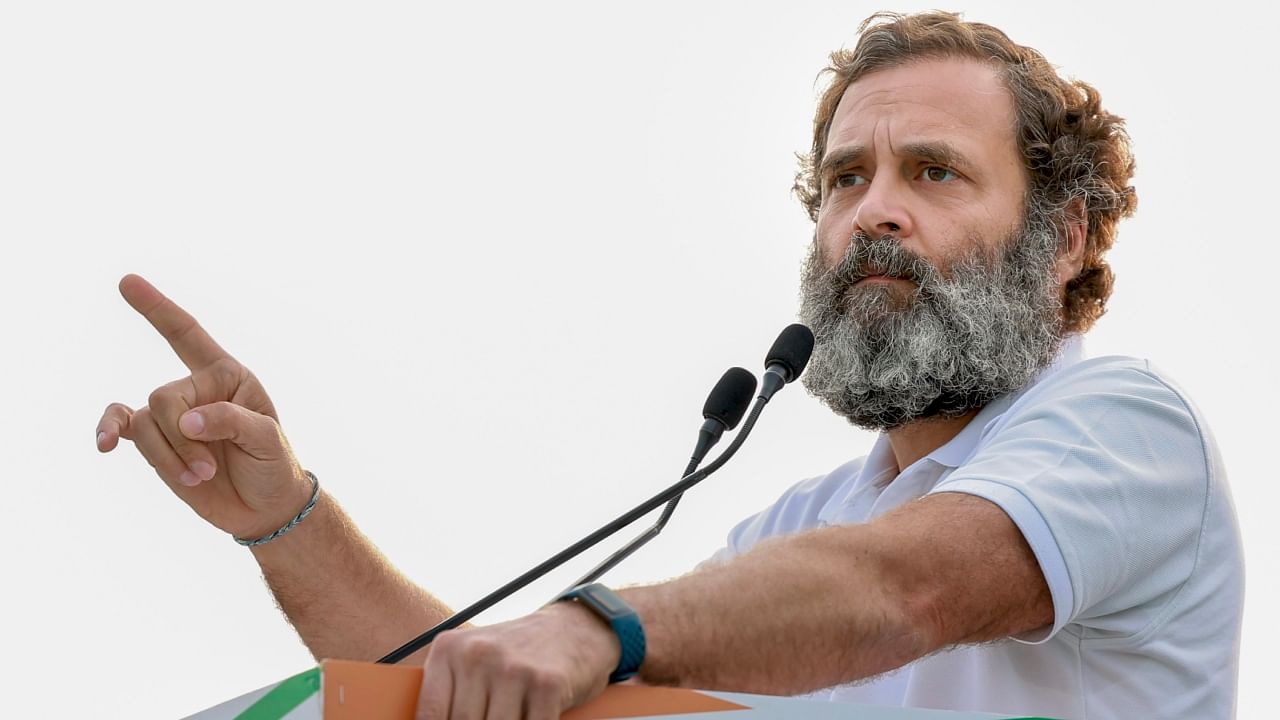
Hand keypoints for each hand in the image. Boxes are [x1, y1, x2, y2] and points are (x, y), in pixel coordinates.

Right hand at [96, 274, 311, 539]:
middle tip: (209, 468)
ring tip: (200, 477)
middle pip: (164, 398)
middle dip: (181, 439)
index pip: (188, 335)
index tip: (127, 281)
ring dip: (168, 457)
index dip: (158, 309)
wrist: (263, 508)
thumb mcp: (268, 440)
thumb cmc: (274, 466)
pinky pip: (121, 426)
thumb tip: (185, 420)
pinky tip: (105, 445)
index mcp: (228, 375)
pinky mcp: (156, 441)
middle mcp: (196, 388)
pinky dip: (109, 431)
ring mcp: (172, 416)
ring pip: (143, 422)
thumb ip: (231, 421)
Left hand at [416, 602, 620, 719]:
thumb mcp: (474, 660)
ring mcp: (513, 669)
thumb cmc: (517, 654)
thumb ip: (452, 693)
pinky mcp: (546, 684)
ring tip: (515, 715)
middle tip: (492, 719)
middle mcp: (478, 654)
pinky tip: (533, 718)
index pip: (430, 715)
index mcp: (449, 649)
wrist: (575, 628)